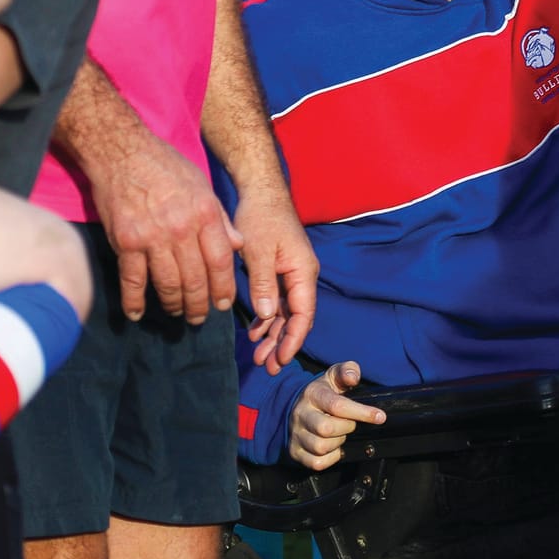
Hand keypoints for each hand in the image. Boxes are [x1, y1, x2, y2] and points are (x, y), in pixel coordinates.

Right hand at [91, 133, 241, 323]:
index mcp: (204, 214)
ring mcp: (151, 237)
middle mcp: (181, 229)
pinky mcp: (125, 241)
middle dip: (199, 304)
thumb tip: (237, 247)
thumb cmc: (165, 166)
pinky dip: (134, 301)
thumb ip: (220, 218)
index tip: (222, 303)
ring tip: (176, 312)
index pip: (220, 261)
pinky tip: (136, 313)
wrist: (122, 151)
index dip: (223, 288)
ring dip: (173, 305)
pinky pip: (132, 280)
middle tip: (199, 316)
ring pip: (167, 284)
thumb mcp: (202, 185)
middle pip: (195, 279)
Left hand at [234, 188, 318, 374]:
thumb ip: (264, 284)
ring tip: (259, 356)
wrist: (260, 191)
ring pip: (285, 312)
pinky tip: (255, 331)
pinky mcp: (279, 270)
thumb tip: (268, 315)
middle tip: (266, 367)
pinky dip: (267, 317)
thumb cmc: (261, 217)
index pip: (303, 315)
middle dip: (282, 344)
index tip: (281, 360)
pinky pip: (277, 300)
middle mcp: (302, 275)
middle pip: (296, 318)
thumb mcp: (259, 252)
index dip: (293, 340)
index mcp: (303, 272)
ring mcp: (291, 273)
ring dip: (273, 334)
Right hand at [289, 362, 384, 469]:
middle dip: (347, 427)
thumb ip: (347, 371)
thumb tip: (353, 376)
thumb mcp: (333, 376)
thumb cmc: (322, 393)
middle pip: (326, 429)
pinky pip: (317, 463)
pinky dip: (331, 458)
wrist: (294, 408)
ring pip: (321, 447)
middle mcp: (301, 414)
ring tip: (340, 433)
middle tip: (351, 423)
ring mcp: (296, 434)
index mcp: (312, 394)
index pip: (337, 405)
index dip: (361, 412)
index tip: (379, 416)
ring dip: (338, 443)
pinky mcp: (295, 452)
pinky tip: (334, 447)